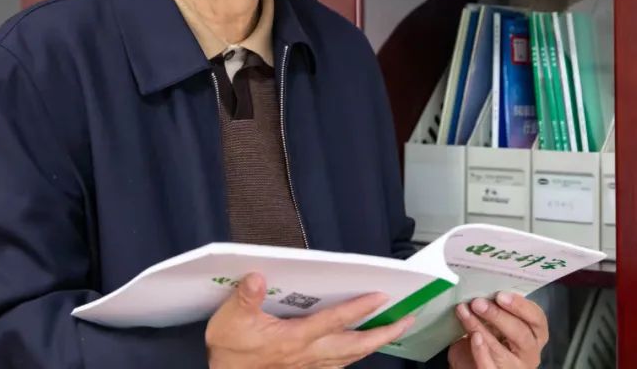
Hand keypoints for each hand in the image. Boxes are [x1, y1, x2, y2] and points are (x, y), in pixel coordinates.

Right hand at [205, 272, 414, 368]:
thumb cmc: (229, 353)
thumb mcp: (230, 322)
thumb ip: (245, 299)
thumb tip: (257, 277)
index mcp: (295, 339)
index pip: (335, 321)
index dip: (359, 308)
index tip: (381, 296)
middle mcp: (308, 355)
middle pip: (355, 345)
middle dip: (383, 332)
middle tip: (407, 320)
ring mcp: (309, 367)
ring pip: (351, 357)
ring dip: (374, 344)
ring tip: (392, 331)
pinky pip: (338, 366)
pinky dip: (354, 356)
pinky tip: (359, 350)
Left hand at [447, 292, 547, 368]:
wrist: (471, 363)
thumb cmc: (488, 339)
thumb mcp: (496, 322)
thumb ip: (496, 308)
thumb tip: (481, 288)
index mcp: (535, 335)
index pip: (537, 319)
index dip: (521, 306)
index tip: (500, 294)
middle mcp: (530, 353)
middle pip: (521, 334)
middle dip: (498, 316)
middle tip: (478, 302)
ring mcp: (514, 368)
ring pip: (502, 351)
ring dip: (481, 328)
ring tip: (466, 313)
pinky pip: (489, 366)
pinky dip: (480, 351)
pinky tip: (472, 337)